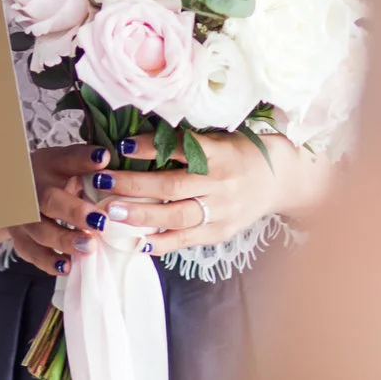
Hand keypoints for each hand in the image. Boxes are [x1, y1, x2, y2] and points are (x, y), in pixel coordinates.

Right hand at [3, 145, 101, 276]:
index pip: (66, 158)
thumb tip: (114, 161)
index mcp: (48, 164)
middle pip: (49, 200)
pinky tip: (67, 267)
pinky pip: (32, 252)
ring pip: (40, 230)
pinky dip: (48, 262)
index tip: (103, 158)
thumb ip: (89, 166)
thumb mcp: (67, 166)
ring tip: (89, 246)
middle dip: (74, 212)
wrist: (14, 193)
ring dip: (65, 240)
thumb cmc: (54, 179)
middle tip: (100, 221)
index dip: (83, 159)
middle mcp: (32, 189)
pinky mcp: (20, 238)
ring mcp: (23, 215)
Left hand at [64, 134, 325, 254]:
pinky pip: (187, 240)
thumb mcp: (218, 138)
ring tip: (111, 214)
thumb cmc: (241, 153)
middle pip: (171, 186)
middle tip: (101, 183)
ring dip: (140, 216)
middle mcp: (220, 183)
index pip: (179, 149)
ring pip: (176, 216)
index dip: (149, 148)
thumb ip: (185, 142)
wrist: (280, 180)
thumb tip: (136, 139)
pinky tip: (137, 243)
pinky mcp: (220, 232)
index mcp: (218, 153)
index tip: (120, 146)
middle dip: (133, 186)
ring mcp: (221, 211)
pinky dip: (161, 243)